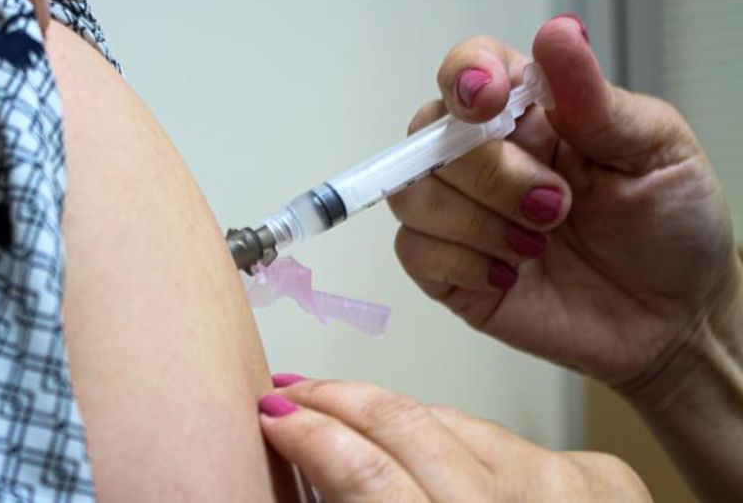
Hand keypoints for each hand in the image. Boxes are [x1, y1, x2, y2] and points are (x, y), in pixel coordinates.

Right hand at [260, 376, 649, 501]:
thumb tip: (318, 485)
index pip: (365, 472)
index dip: (309, 434)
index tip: (273, 415)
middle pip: (401, 422)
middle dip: (335, 397)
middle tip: (294, 390)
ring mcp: (568, 481)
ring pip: (447, 417)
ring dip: (387, 411)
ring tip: (346, 406)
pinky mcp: (600, 470)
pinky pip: (499, 435)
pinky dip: (455, 437)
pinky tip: (427, 442)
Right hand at [387, 14, 742, 395]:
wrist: (672, 320)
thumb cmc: (672, 227)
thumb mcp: (656, 151)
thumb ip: (595, 101)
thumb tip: (556, 34)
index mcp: (532, 116)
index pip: (469, 70)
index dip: (465, 77)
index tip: (490, 101)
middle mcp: (487, 160)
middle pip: (429, 136)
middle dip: (493, 175)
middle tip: (556, 206)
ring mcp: (464, 216)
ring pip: (413, 195)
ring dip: (477, 223)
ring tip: (537, 245)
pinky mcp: (451, 272)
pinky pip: (413, 252)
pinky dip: (461, 263)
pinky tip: (509, 275)